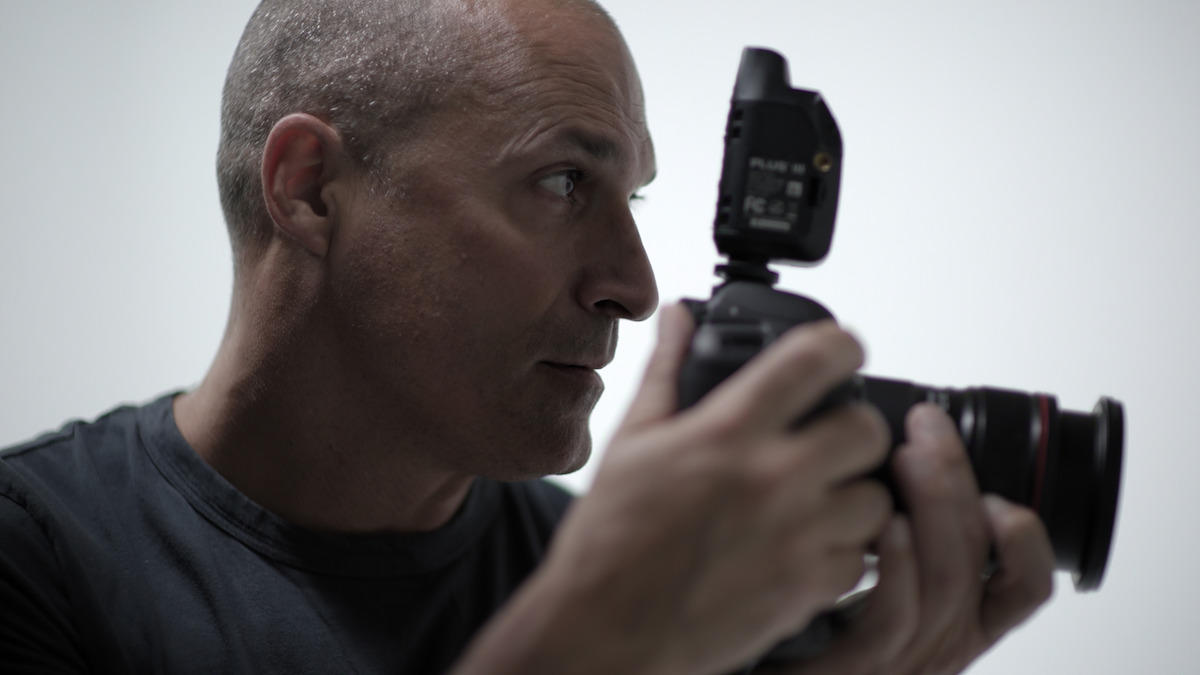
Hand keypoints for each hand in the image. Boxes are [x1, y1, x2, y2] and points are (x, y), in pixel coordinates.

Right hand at [453, 304, 892, 674]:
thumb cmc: (610, 538)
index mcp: (726, 432)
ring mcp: (796, 538)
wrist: (605, 630)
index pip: (815, 359)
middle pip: (867, 429)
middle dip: (853, 425)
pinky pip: (859, 559)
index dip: (840, 344)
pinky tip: (805, 545)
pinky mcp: (806, 590)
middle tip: (829, 434)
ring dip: (853, 492)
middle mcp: (771, 479)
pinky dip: (842, 550)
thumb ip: (666, 371)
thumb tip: (679, 317)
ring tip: (818, 496)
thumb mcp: (631, 441)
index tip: (840, 352)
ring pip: (876, 497)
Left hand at [776, 405, 1055, 674]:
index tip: (993, 486)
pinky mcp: (852, 670)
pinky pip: (892, 620)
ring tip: (909, 458)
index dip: (1027, 539)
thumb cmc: (802, 634)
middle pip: (978, 563)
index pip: (1024, 587)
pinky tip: (885, 524)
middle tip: (927, 429)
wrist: (763, 672)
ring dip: (935, 508)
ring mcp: (898, 661)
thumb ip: (893, 530)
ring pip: (947, 584)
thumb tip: (903, 448)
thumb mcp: (865, 579)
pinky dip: (899, 565)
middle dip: (958, 482)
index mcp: (950, 622)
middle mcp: (936, 645)